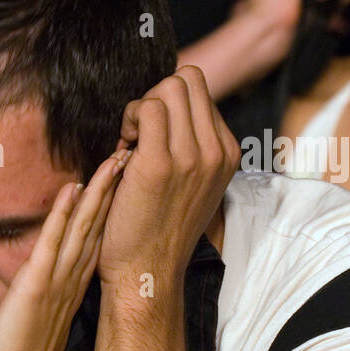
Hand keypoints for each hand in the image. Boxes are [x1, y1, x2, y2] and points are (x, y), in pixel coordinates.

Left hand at [0, 151, 124, 350]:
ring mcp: (58, 282)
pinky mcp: (37, 285)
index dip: (110, 211)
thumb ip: (50, 297)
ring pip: (84, 229)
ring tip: (114, 161)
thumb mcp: (42, 321)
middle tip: (130, 158)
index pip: (96, 242)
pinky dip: (63, 214)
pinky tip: (73, 189)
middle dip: (113, 192)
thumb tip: (49, 284)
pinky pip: (54, 242)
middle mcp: (72, 282)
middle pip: (98, 228)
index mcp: (74, 289)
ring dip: (98, 194)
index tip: (122, 183)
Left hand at [98, 67, 239, 293]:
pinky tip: (122, 150)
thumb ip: (192, 148)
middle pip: (188, 79)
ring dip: (141, 107)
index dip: (169, 105)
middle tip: (138, 133)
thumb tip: (170, 113)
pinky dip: (129, 119)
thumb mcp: (192, 185)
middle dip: (156, 97)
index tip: (151, 136)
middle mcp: (217, 151)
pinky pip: (147, 108)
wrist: (146, 270)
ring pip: (169, 87)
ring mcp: (192, 156)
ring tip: (131, 142)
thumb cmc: (157, 228)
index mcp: (227, 153)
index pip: (200, 91)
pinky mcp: (160, 164)